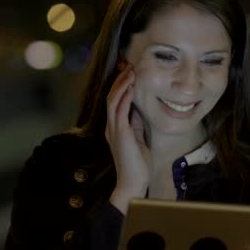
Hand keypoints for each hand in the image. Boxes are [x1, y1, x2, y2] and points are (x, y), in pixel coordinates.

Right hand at [106, 64, 150, 213]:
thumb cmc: (138, 164)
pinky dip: (125, 96)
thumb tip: (137, 109)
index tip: (129, 73)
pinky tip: (132, 86)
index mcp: (115, 128)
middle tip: (128, 66)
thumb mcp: (138, 139)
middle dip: (120, 80)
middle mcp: (111, 126)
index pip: (114, 101)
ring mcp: (114, 129)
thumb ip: (136, 124)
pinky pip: (119, 110)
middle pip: (111, 96)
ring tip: (130, 71)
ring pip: (113, 100)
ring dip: (122, 84)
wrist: (133, 183)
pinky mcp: (120, 133)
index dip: (120, 86)